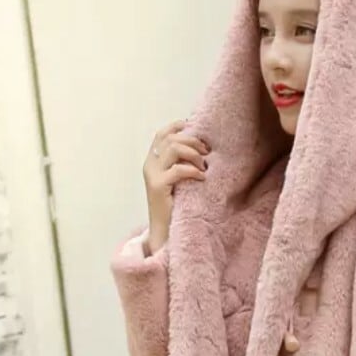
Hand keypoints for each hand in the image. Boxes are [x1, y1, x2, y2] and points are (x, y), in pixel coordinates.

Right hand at [142, 120, 208, 252]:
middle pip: (171, 138)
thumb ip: (182, 163)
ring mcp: (152, 174)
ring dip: (193, 154)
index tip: (196, 130)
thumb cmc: (175, 205)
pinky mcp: (157, 186)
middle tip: (206, 152)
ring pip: (173, 148)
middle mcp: (149, 164)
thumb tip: (202, 147)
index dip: (179, 127)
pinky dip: (193, 170)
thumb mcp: (178, 180)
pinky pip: (178, 169)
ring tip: (203, 166)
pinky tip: (202, 177)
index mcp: (153, 160)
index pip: (162, 134)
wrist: (164, 229)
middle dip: (192, 141)